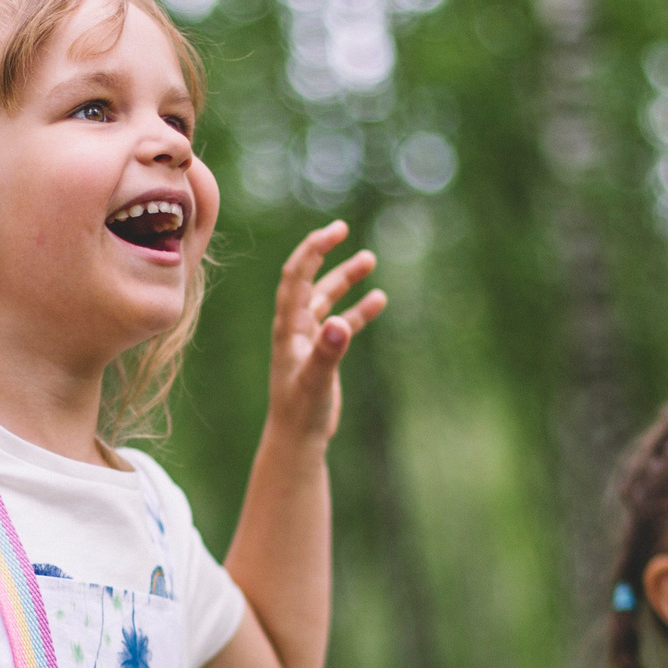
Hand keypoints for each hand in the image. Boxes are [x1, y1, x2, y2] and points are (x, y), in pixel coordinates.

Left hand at [267, 220, 386, 445]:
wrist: (297, 439)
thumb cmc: (302, 413)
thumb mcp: (316, 381)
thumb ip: (328, 353)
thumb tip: (341, 324)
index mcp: (288, 329)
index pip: (295, 278)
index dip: (312, 251)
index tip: (335, 231)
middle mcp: (295, 329)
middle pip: (309, 281)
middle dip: (324, 254)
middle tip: (342, 228)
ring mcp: (309, 340)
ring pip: (327, 299)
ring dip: (346, 279)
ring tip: (370, 260)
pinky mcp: (322, 353)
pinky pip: (342, 322)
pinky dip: (358, 310)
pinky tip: (379, 299)